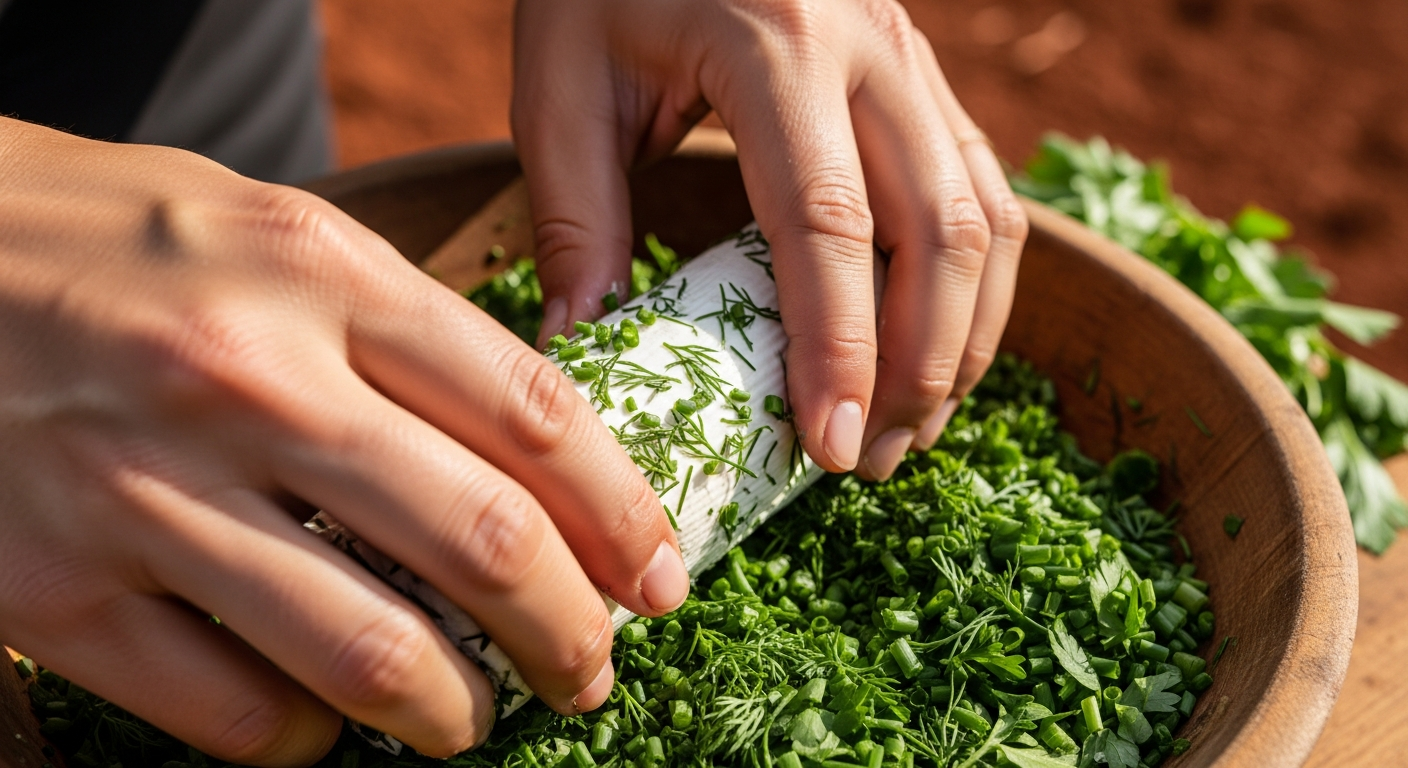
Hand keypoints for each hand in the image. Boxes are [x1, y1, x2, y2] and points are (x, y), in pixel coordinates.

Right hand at [0, 118, 686, 765]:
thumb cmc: (112, 241)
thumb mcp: (274, 233)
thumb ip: (402, 329)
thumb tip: (535, 455)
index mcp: (320, 276)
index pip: (535, 417)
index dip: (626, 516)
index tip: (660, 577)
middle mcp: (246, 382)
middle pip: (482, 543)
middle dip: (571, 632)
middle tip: (592, 669)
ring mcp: (144, 494)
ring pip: (372, 655)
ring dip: (455, 711)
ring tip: (476, 716)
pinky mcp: (55, 595)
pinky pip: (236, 715)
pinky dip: (311, 740)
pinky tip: (329, 721)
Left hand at [513, 0, 1027, 480]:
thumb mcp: (562, 81)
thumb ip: (575, 214)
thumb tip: (585, 352)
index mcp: (775, 46)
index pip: (830, 224)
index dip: (841, 348)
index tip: (831, 449)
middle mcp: (871, 50)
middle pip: (941, 233)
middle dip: (920, 366)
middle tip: (870, 461)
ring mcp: (914, 62)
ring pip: (987, 220)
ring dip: (963, 338)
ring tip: (908, 427)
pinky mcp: (926, 82)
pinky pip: (985, 194)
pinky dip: (974, 289)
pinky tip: (932, 350)